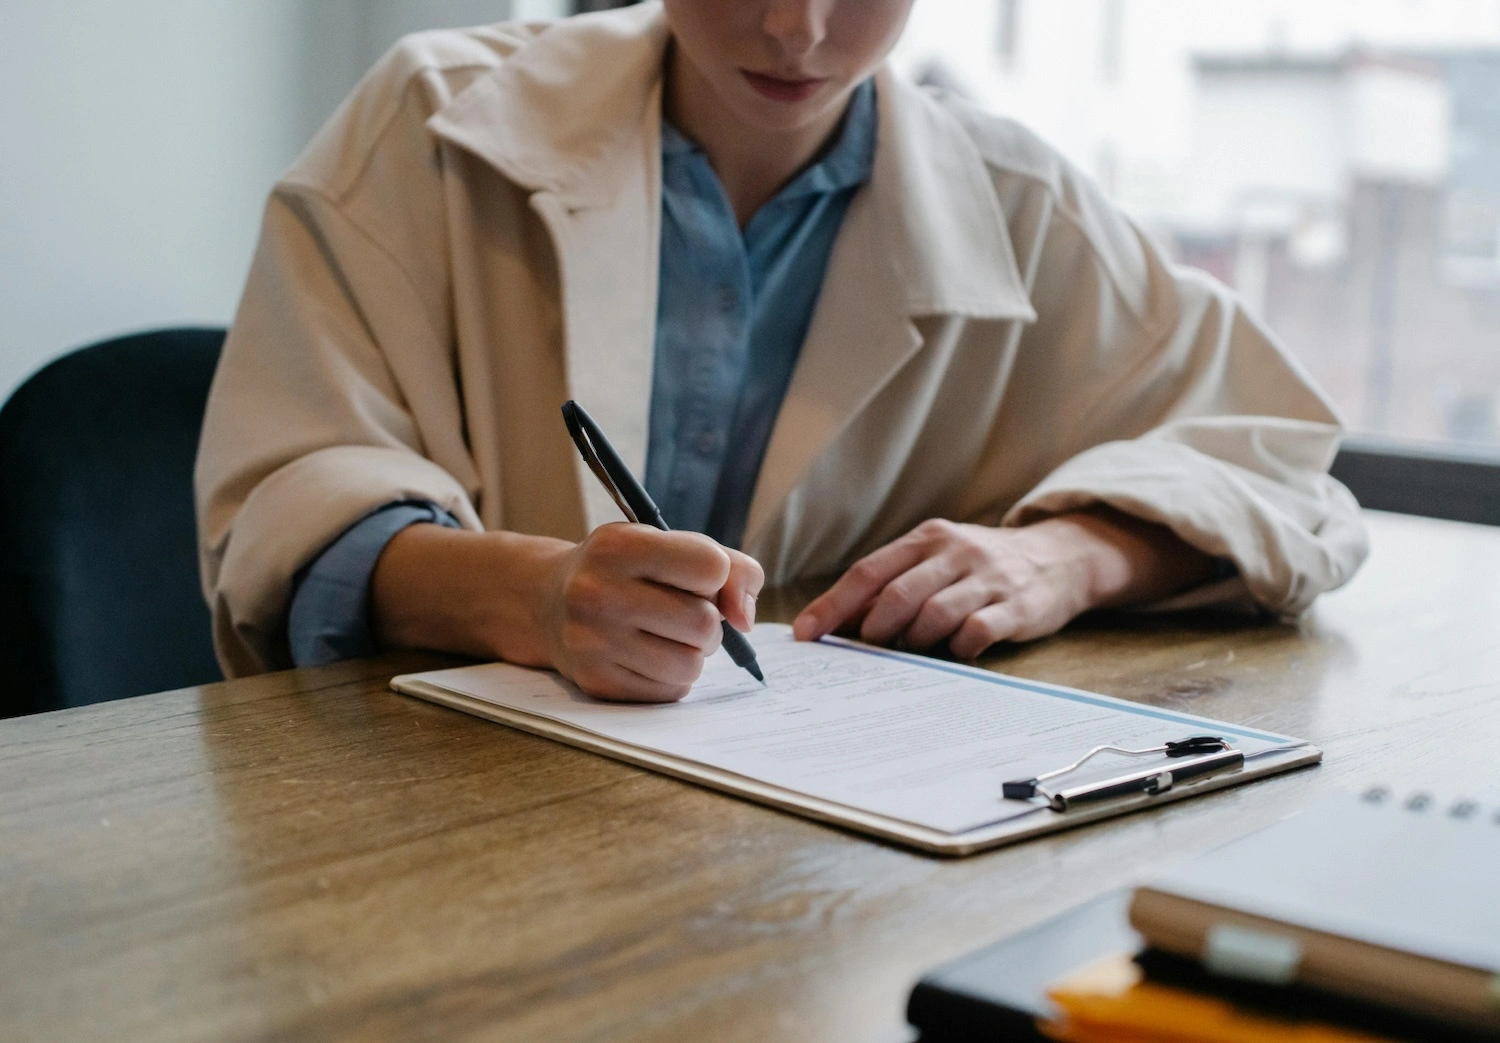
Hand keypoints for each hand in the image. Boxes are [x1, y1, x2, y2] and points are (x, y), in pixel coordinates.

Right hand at [538, 524, 762, 701]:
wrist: (549, 602)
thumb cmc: (626, 571)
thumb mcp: (668, 545)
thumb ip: (730, 567)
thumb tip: (745, 619)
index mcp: (619, 546)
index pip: (711, 567)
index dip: (716, 576)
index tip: (695, 578)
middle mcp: (598, 592)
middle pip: (704, 623)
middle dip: (709, 622)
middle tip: (686, 614)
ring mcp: (592, 641)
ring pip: (690, 664)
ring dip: (693, 653)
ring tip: (669, 637)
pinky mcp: (596, 681)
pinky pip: (670, 691)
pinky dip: (672, 677)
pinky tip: (648, 656)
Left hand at [792, 512, 1213, 659]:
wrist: (1059, 558)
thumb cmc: (979, 567)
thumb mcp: (936, 559)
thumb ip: (893, 583)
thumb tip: (835, 621)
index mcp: (926, 539)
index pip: (868, 572)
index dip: (832, 605)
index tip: (804, 634)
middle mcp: (954, 552)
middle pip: (897, 594)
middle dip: (871, 630)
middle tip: (863, 651)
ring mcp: (987, 578)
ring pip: (934, 615)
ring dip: (913, 642)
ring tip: (911, 651)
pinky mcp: (1016, 606)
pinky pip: (976, 632)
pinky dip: (957, 649)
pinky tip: (954, 653)